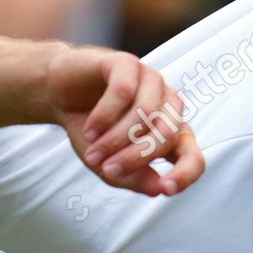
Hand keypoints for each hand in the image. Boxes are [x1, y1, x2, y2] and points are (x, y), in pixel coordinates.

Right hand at [47, 46, 203, 196]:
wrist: (59, 95)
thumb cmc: (91, 132)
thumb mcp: (108, 165)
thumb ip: (133, 179)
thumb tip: (158, 190)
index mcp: (173, 134)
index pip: (194, 157)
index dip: (186, 174)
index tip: (166, 189)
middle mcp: (168, 106)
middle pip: (167, 135)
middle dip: (135, 157)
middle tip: (106, 169)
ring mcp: (151, 81)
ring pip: (147, 113)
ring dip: (116, 138)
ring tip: (92, 152)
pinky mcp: (128, 63)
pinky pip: (124, 91)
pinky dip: (105, 115)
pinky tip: (89, 130)